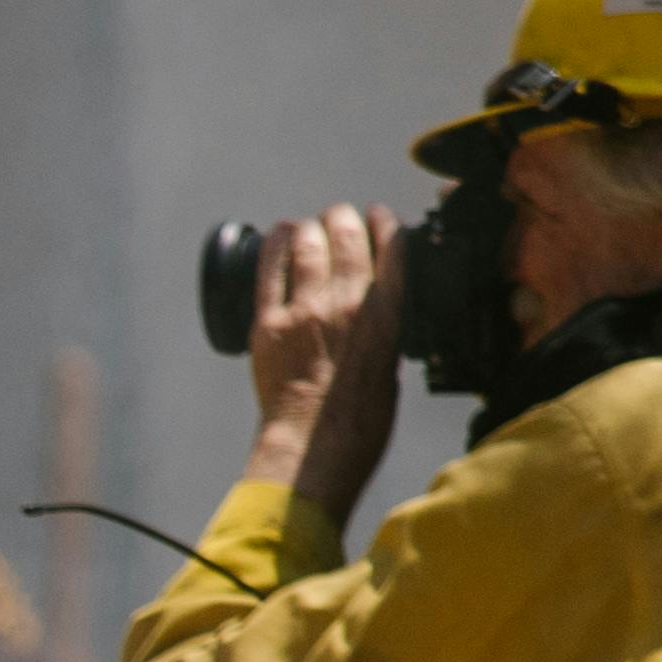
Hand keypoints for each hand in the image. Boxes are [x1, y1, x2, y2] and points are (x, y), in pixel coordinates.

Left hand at [242, 200, 405, 528]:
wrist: (317, 445)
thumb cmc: (361, 418)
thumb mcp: (390, 365)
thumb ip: (384, 334)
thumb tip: (376, 316)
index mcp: (388, 314)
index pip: (392, 249)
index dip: (384, 224)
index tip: (378, 216)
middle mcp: (349, 304)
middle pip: (346, 236)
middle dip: (341, 218)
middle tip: (337, 217)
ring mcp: (306, 310)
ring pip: (307, 244)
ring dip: (308, 228)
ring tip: (308, 226)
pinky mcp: (269, 323)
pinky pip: (270, 269)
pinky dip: (275, 244)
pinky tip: (278, 233)